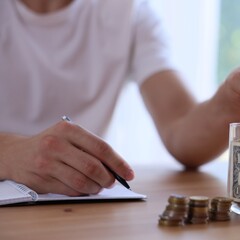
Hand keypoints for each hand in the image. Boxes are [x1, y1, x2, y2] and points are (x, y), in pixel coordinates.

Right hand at [0, 121, 133, 195]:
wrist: (16, 153)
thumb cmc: (52, 144)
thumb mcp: (70, 137)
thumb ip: (91, 148)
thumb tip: (117, 168)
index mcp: (69, 129)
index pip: (101, 147)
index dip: (118, 163)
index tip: (128, 174)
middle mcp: (56, 143)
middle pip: (93, 166)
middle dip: (107, 178)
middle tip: (111, 183)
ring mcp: (46, 162)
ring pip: (82, 181)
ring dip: (95, 188)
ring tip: (98, 186)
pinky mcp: (41, 178)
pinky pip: (69, 190)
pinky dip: (82, 192)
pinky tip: (84, 188)